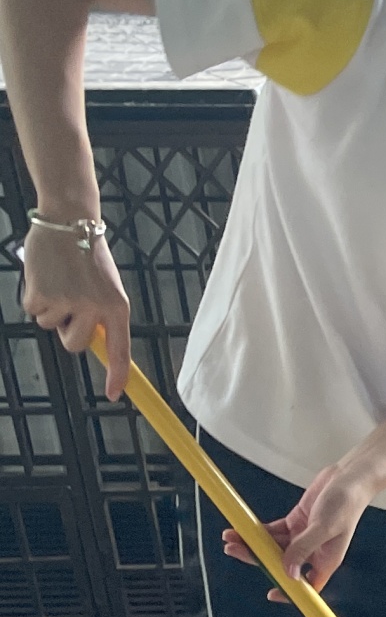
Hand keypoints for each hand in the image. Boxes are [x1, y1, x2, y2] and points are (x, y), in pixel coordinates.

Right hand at [21, 221, 130, 396]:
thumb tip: (90, 344)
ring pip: (51, 326)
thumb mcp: (106, 286)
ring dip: (50, 308)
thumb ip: (101, 314)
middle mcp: (95, 307)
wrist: (69, 221)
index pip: (120, 348)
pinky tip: (44, 275)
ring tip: (60, 279)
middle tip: (69, 303)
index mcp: (117, 306)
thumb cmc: (88, 256)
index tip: (114, 395)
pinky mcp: (42, 294)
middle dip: (68, 331)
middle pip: (75, 345)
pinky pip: (34, 310)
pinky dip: (34, 297)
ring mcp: (67, 302)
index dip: (118, 374)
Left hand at [223, 462, 372, 599]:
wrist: (349, 477)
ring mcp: (302, 537)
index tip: (273, 594)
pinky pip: (273, 532)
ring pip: (273, 547)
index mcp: (326, 560)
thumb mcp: (324, 527)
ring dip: (253, 544)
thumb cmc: (346, 503)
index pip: (307, 586)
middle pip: (281, 564)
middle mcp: (313, 552)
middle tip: (235, 551)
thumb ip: (304, 548)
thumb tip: (287, 571)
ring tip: (231, 538)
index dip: (291, 593)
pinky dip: (258, 532)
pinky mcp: (296, 523)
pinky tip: (243, 530)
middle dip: (257, 559)